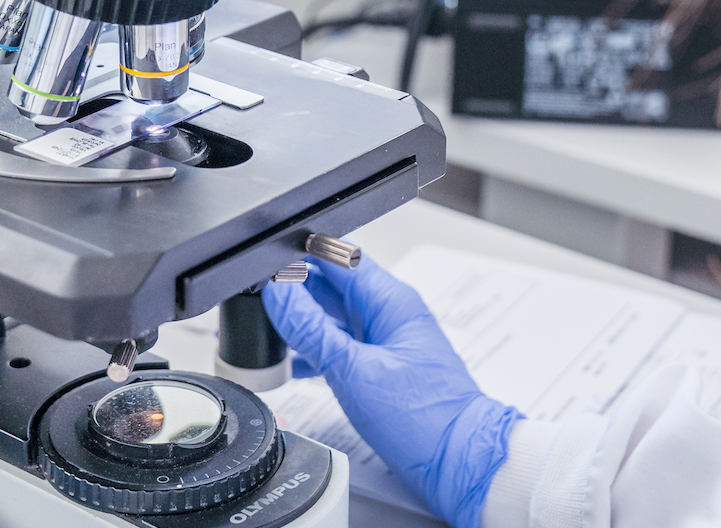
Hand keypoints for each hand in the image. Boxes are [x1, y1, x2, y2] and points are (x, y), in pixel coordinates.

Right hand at [263, 257, 519, 527]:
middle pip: (334, 284)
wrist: (461, 463)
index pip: (337, 257)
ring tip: (270, 334)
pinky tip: (296, 365)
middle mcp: (390, 313)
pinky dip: (318, 351)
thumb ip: (312, 330)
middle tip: (258, 303)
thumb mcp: (354, 370)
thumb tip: (279, 293)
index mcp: (389, 300)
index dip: (299, 257)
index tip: (265, 271)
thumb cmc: (425, 419)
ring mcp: (387, 340)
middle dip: (296, 290)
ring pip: (336, 316)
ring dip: (304, 323)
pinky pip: (343, 346)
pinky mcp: (383, 368)